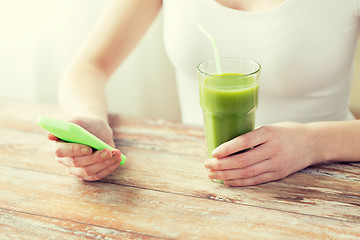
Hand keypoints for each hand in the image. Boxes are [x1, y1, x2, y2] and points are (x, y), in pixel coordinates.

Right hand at [49, 116, 121, 180]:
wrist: (96, 129)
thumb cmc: (87, 124)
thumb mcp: (80, 120)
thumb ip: (67, 125)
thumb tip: (50, 136)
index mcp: (59, 145)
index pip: (61, 151)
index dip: (75, 150)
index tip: (88, 148)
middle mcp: (65, 160)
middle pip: (78, 163)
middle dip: (95, 158)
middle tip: (109, 151)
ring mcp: (76, 169)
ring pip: (89, 171)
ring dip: (105, 163)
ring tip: (117, 154)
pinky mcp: (87, 174)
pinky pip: (97, 175)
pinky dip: (109, 168)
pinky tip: (117, 160)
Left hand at [204, 122, 319, 185]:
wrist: (313, 143)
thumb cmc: (287, 132)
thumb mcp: (270, 127)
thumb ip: (252, 136)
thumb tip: (226, 146)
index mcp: (269, 133)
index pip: (244, 141)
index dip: (227, 148)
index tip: (213, 152)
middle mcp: (273, 149)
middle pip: (243, 160)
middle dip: (222, 164)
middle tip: (207, 165)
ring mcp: (277, 163)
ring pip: (247, 172)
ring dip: (227, 175)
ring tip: (212, 175)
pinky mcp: (279, 174)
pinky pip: (256, 180)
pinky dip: (240, 181)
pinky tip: (227, 181)